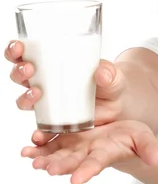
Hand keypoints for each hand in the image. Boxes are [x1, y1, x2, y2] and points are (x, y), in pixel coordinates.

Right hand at [5, 38, 126, 145]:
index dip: (15, 50)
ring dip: (25, 97)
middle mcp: (43, 82)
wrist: (117, 107)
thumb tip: (102, 74)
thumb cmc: (109, 83)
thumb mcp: (111, 75)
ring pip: (24, 100)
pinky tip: (38, 135)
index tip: (19, 47)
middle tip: (30, 69)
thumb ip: (108, 72)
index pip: (24, 53)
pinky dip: (36, 133)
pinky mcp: (54, 122)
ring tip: (38, 94)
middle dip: (18, 71)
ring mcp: (46, 103)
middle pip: (18, 75)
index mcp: (49, 63)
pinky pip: (38, 129)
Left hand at [20, 120, 157, 183]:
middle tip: (46, 169)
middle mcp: (88, 154)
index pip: (96, 165)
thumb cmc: (135, 141)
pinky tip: (28, 146)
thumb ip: (149, 149)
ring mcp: (77, 147)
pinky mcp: (70, 138)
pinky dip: (40, 146)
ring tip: (30, 157)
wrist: (124, 138)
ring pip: (58, 154)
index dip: (86, 172)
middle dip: (59, 166)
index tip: (76, 181)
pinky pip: (52, 144)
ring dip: (44, 157)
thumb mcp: (145, 141)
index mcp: (106, 155)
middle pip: (72, 161)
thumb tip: (156, 159)